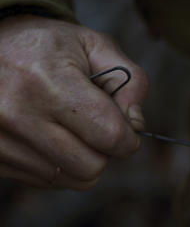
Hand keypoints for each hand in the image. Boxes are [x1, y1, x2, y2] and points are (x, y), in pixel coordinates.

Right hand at [0, 15, 147, 188]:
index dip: (129, 136)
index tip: (126, 126)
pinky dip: (56, 165)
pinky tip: (48, 137)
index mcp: (47, 80)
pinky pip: (44, 181)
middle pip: (91, 166)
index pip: (110, 136)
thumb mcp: (94, 45)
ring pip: (69, 180)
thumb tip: (135, 125)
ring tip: (68, 128)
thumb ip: (130, 82)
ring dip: (80, 160)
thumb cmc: (46, 46)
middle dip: (104, 150)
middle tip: (95, 126)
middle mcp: (17, 113)